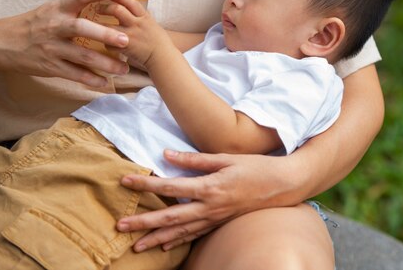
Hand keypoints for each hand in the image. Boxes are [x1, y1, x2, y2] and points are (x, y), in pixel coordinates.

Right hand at [0, 0, 129, 86]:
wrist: (4, 43)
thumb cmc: (37, 24)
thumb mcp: (54, 9)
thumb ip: (77, 6)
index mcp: (59, 9)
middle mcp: (55, 26)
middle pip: (81, 28)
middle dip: (105, 34)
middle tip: (126, 40)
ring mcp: (52, 47)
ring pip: (82, 55)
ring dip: (105, 63)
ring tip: (124, 68)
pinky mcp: (50, 66)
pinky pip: (74, 74)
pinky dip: (90, 79)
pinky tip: (105, 82)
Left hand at [100, 0, 172, 68]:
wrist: (164, 58)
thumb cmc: (159, 41)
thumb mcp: (153, 23)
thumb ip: (141, 15)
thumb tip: (131, 5)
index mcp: (144, 16)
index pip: (130, 1)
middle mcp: (137, 24)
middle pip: (116, 9)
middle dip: (104, 8)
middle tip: (98, 9)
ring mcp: (131, 36)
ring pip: (109, 26)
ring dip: (100, 25)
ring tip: (96, 26)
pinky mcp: (126, 48)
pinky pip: (109, 44)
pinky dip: (106, 44)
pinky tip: (107, 44)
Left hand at [117, 150, 299, 251]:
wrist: (283, 185)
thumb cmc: (256, 168)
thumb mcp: (227, 158)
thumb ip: (195, 159)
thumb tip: (167, 155)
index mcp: (210, 186)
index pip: (170, 187)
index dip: (146, 185)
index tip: (125, 181)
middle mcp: (210, 206)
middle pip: (169, 217)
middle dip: (143, 222)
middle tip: (119, 225)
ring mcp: (215, 218)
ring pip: (180, 232)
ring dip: (155, 238)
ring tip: (134, 245)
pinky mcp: (221, 223)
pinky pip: (195, 235)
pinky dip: (178, 242)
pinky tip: (164, 246)